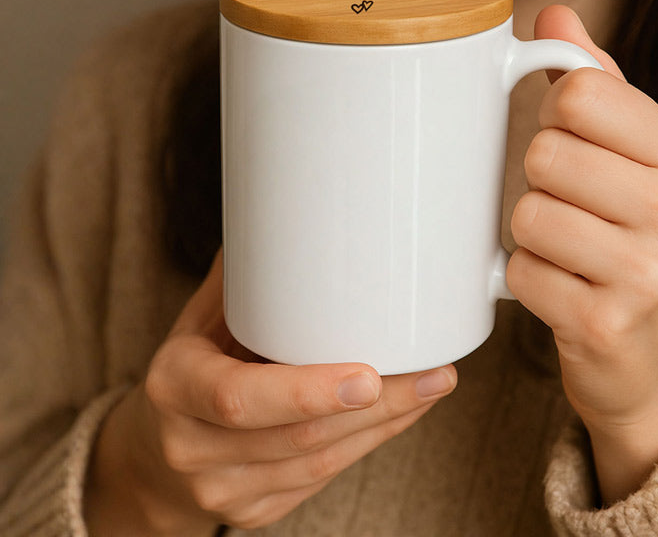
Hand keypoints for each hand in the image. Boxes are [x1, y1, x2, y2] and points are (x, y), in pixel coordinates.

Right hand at [85, 251, 456, 534]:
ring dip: (387, 425)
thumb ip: (241, 283)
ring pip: (320, 464)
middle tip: (433, 373)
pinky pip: (322, 480)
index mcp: (175, 387)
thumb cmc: (187, 371)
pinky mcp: (256, 513)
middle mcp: (193, 447)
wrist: (153, 456)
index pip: (238, 399)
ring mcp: (224, 490)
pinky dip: (369, 443)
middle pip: (298, 437)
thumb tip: (289, 221)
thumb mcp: (196, 322)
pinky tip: (402, 413)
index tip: (368, 375)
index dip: (306, 391)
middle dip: (377, 408)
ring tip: (434, 385)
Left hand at [508, 5, 657, 502]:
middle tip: (571, 206)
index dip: (553, 114)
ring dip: (531, 234)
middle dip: (540, 180)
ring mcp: (643, 272)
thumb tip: (553, 16)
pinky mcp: (602, 324)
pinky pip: (519, 273)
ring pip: (526, 214)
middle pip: (543, 153)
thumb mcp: (644, 159)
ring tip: (568, 250)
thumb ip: (598, 85)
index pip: (578, 93)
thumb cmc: (647, 243)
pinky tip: (562, 288)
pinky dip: (526, 280)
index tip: (569, 140)